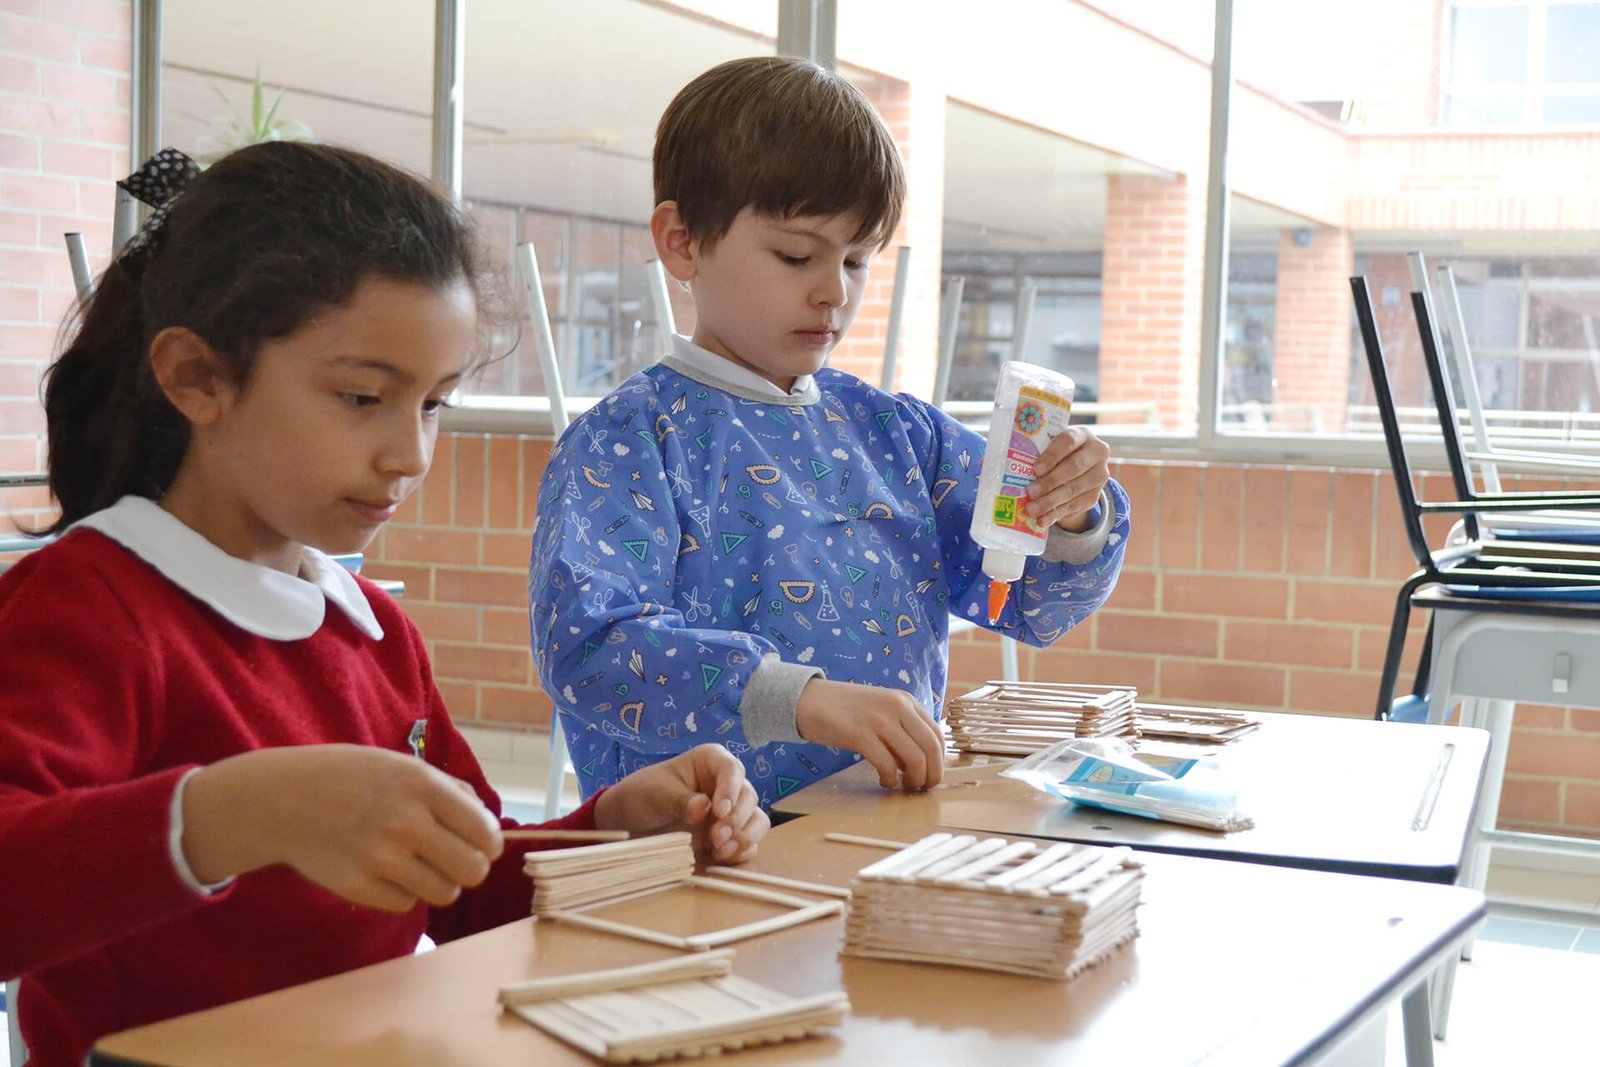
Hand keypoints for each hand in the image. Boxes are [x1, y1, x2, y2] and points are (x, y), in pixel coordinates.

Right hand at [183, 745, 502, 912]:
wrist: (282, 799)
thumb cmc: (351, 778)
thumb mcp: (402, 765)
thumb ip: (449, 791)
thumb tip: (488, 823)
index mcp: (422, 786)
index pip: (485, 832)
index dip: (490, 844)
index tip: (481, 845)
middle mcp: (406, 822)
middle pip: (473, 871)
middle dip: (470, 867)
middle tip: (454, 860)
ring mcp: (380, 859)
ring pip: (444, 893)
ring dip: (438, 882)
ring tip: (418, 865)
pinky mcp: (357, 887)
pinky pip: (406, 904)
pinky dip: (402, 892)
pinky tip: (384, 871)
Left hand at [594, 744, 767, 863]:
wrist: (630, 822)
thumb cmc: (643, 795)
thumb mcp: (657, 794)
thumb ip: (682, 801)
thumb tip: (703, 807)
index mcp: (711, 762)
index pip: (732, 770)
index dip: (731, 790)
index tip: (719, 811)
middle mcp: (726, 784)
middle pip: (748, 797)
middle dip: (737, 818)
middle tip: (717, 836)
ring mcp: (730, 811)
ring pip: (756, 820)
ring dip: (745, 836)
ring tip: (721, 850)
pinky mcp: (729, 835)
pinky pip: (748, 842)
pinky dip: (741, 851)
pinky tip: (722, 857)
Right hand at [795, 678, 944, 789]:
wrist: (808, 699)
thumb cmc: (845, 710)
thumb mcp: (881, 711)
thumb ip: (901, 730)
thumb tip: (919, 764)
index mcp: (906, 701)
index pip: (938, 733)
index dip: (940, 760)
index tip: (931, 774)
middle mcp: (897, 707)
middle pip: (931, 748)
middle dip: (932, 774)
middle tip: (922, 787)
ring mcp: (879, 719)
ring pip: (914, 758)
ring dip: (913, 780)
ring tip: (903, 785)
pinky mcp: (860, 733)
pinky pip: (887, 764)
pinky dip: (890, 779)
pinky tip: (883, 781)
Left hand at [1027, 426, 1110, 531]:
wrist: (1076, 468)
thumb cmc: (1055, 454)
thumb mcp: (1049, 447)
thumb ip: (1034, 452)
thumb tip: (1004, 468)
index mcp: (1082, 435)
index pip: (1069, 441)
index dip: (1052, 456)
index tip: (1036, 469)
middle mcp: (1096, 453)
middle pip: (1074, 467)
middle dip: (1050, 482)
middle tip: (1030, 492)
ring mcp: (1099, 475)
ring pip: (1074, 489)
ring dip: (1051, 501)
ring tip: (1032, 509)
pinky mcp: (1095, 494)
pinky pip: (1075, 506)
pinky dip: (1056, 513)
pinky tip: (1042, 519)